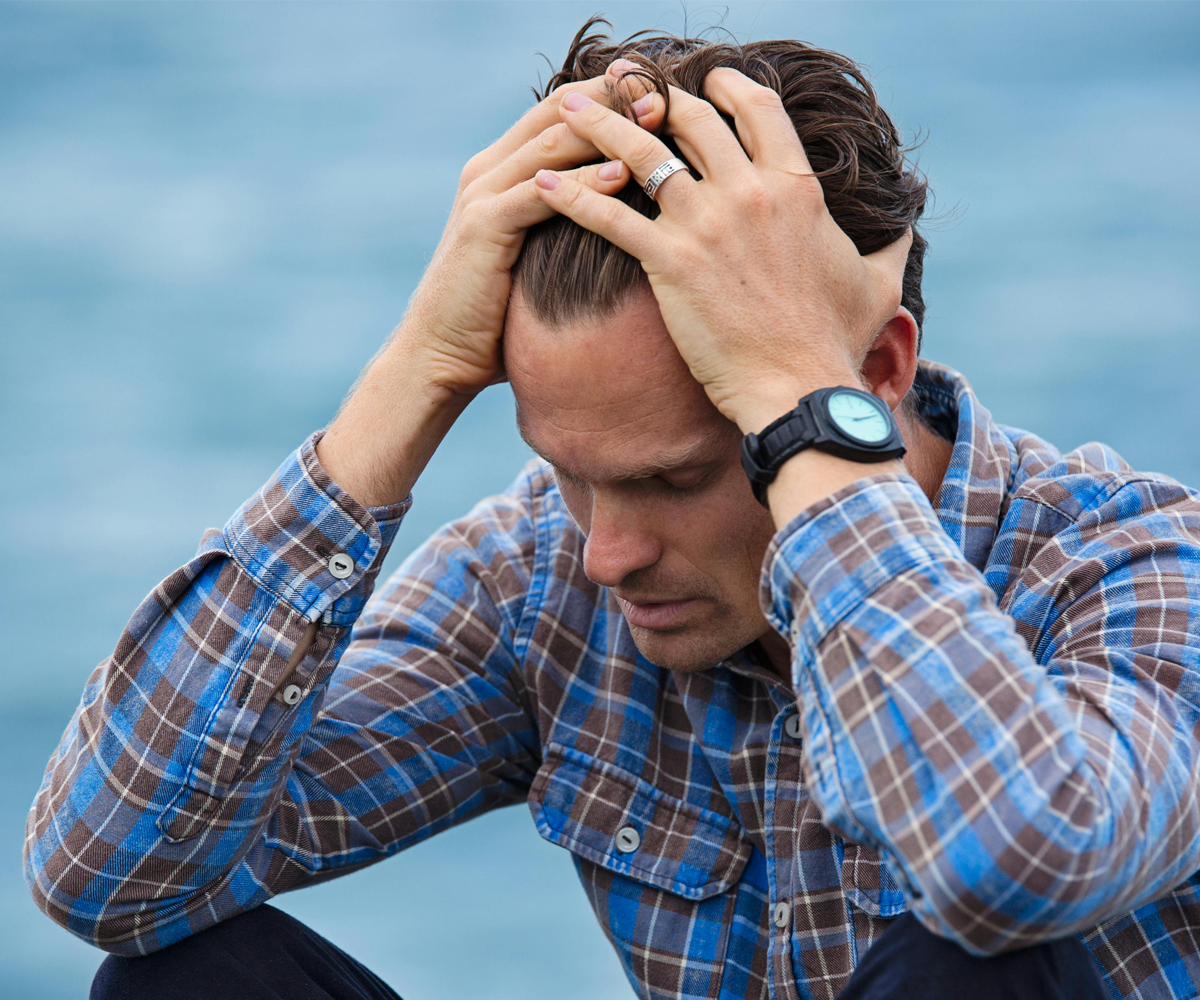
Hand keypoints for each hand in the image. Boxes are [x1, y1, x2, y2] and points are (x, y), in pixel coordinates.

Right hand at [397, 70, 658, 398]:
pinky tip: (622, 174)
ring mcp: (482, 194)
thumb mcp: (536, 258)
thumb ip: (565, 227)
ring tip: (656, 119)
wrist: (439, 355)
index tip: (660, 87)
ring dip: (607, 129)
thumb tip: (625, 223)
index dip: (610, 94)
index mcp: (502, 170)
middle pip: (559, 111)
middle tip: (665, 88)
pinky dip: (583, 181)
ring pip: (552, 142)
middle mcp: (489, 170)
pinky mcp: (483, 227)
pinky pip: (540, 194)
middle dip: (613, 97)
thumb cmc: (496, 317)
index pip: (561, 111)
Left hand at [531, 68, 911, 432]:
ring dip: (597, 123)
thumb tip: (908, 225)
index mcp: (796, 187)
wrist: (799, 388)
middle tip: (621, 86)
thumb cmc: (836, 342)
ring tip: (564, 108)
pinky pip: (608, 216)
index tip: (701, 81)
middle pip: (690, 118)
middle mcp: (749, 191)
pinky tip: (539, 183)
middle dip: (651, 95)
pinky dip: (569, 196)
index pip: (756, 109)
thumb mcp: (878, 284)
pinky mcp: (669, 261)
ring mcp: (706, 223)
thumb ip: (891, 245)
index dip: (724, 86)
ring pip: (640, 152)